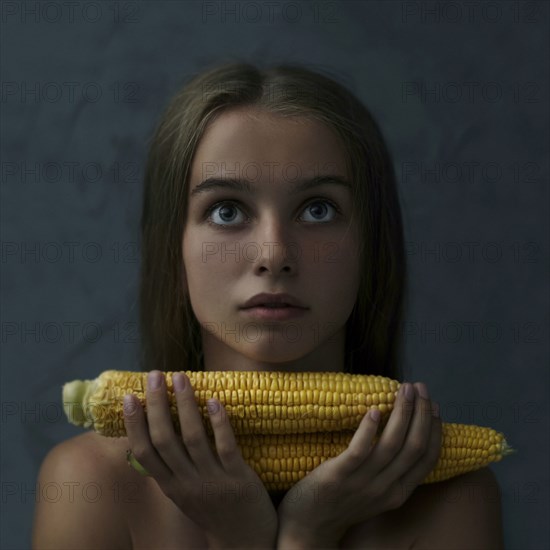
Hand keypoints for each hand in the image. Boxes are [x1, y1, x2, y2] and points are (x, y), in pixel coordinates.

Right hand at [123, 370, 277, 548]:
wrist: (246, 542)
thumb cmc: (214, 511)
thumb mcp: (184, 494)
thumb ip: (171, 469)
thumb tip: (158, 434)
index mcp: (170, 487)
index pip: (144, 453)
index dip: (134, 424)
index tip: (129, 397)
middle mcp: (186, 484)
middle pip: (164, 440)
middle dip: (157, 405)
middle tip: (154, 375)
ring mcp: (212, 481)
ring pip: (192, 438)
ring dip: (185, 405)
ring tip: (180, 378)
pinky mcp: (238, 480)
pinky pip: (225, 446)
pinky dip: (218, 422)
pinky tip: (214, 400)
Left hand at [276, 382, 441, 546]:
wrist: (309, 526)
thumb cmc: (342, 502)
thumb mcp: (376, 491)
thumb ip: (391, 470)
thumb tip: (402, 433)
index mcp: (398, 492)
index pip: (427, 458)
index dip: (434, 430)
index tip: (434, 405)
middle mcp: (385, 489)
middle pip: (413, 447)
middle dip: (420, 413)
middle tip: (420, 387)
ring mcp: (362, 483)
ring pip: (391, 445)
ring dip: (401, 413)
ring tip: (403, 389)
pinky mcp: (338, 476)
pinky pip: (359, 450)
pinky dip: (369, 429)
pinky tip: (374, 409)